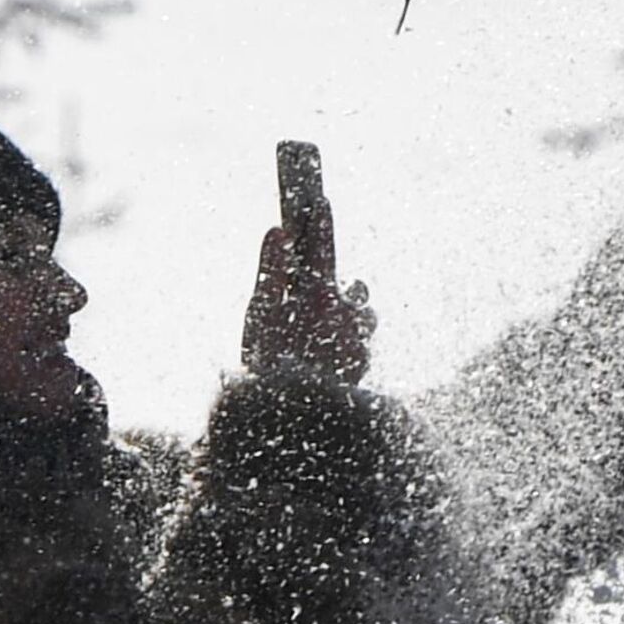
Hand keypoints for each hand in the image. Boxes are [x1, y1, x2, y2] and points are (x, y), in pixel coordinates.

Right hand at [241, 199, 375, 384]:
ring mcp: (358, 340)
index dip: (320, 224)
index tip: (321, 203)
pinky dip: (346, 345)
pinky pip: (360, 344)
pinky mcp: (364, 364)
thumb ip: (270, 270)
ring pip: (362, 317)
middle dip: (337, 290)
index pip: (322, 248)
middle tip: (314, 299)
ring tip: (321, 336)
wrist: (290, 419)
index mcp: (318, 296)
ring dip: (348, 320)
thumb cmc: (268, 365)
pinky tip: (326, 359)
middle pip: (352, 287)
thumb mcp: (259, 315)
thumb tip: (278, 232)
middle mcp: (346, 314)